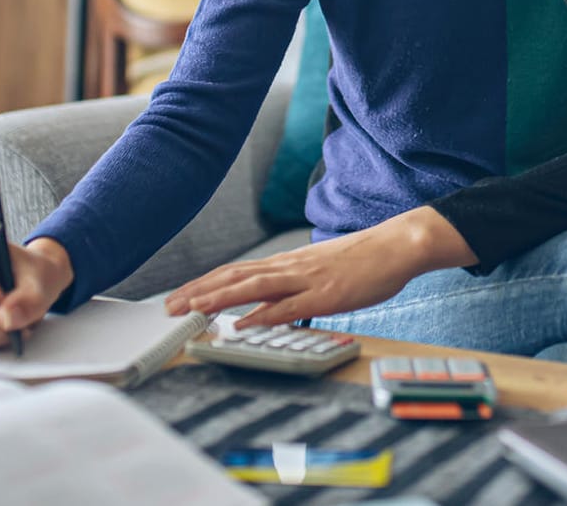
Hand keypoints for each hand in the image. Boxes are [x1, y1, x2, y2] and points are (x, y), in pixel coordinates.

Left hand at [164, 206, 475, 326]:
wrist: (397, 245)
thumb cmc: (363, 261)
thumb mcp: (321, 271)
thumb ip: (294, 287)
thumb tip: (268, 305)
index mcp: (288, 263)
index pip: (236, 272)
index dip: (205, 284)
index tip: (180, 297)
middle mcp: (290, 267)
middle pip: (235, 277)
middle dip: (199, 292)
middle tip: (169, 308)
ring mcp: (307, 279)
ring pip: (254, 288)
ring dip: (219, 299)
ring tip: (192, 310)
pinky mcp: (326, 293)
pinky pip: (289, 305)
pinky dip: (263, 313)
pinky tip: (243, 322)